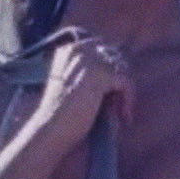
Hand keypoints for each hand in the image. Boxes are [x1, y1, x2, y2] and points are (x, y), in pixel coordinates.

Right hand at [26, 31, 134, 146]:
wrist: (51, 129)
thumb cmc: (60, 115)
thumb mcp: (73, 86)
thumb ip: (91, 74)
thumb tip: (119, 74)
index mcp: (67, 50)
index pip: (101, 50)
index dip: (109, 71)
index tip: (109, 95)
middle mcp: (78, 49)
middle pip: (114, 57)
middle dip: (118, 80)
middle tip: (116, 105)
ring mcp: (89, 59)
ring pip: (122, 70)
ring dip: (124, 91)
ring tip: (120, 112)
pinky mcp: (101, 73)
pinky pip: (126, 82)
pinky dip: (128, 100)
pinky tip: (124, 116)